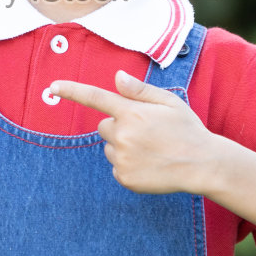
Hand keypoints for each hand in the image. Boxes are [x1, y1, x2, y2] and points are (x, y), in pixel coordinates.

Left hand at [48, 70, 222, 194]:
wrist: (202, 165)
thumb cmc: (187, 129)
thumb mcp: (168, 102)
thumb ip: (140, 90)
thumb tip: (117, 77)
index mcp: (131, 112)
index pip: (94, 97)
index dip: (71, 90)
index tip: (52, 87)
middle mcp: (122, 135)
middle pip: (103, 126)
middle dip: (119, 126)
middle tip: (146, 132)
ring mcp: (122, 158)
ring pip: (109, 148)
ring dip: (122, 147)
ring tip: (151, 149)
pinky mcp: (125, 178)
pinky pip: (116, 168)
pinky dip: (128, 166)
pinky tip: (150, 164)